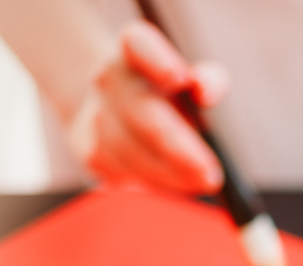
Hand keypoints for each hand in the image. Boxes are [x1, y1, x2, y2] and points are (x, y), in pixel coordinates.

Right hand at [69, 20, 228, 194]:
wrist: (111, 110)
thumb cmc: (164, 94)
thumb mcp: (191, 79)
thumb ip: (208, 79)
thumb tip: (204, 92)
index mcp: (134, 48)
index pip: (140, 44)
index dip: (158, 59)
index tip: (180, 78)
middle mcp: (109, 77)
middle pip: (144, 116)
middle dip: (179, 150)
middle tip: (212, 176)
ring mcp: (94, 115)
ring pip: (136, 154)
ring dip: (172, 174)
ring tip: (202, 181)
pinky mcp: (91, 152)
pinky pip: (128, 175)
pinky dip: (157, 182)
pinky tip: (175, 182)